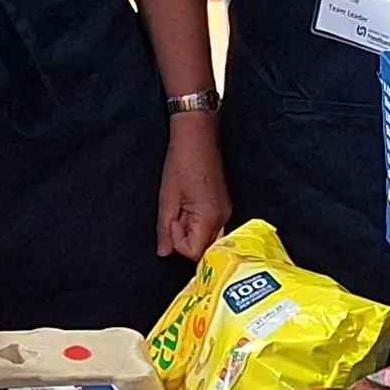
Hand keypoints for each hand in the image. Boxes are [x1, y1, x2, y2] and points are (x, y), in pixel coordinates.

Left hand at [156, 110, 229, 261]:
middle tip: (175, 213)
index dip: (178, 241)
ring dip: (190, 228)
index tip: (171, 219)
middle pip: (203, 248)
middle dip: (185, 236)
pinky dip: (197, 221)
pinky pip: (210, 225)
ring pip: (206, 237)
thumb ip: (165, 229)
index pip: (195, 251)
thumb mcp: (167, 198)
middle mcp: (224, 218)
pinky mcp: (223, 205)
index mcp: (210, 217)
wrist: (197, 136)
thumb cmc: (181, 162)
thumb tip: (163, 253)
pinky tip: (189, 204)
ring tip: (181, 206)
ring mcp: (226, 212)